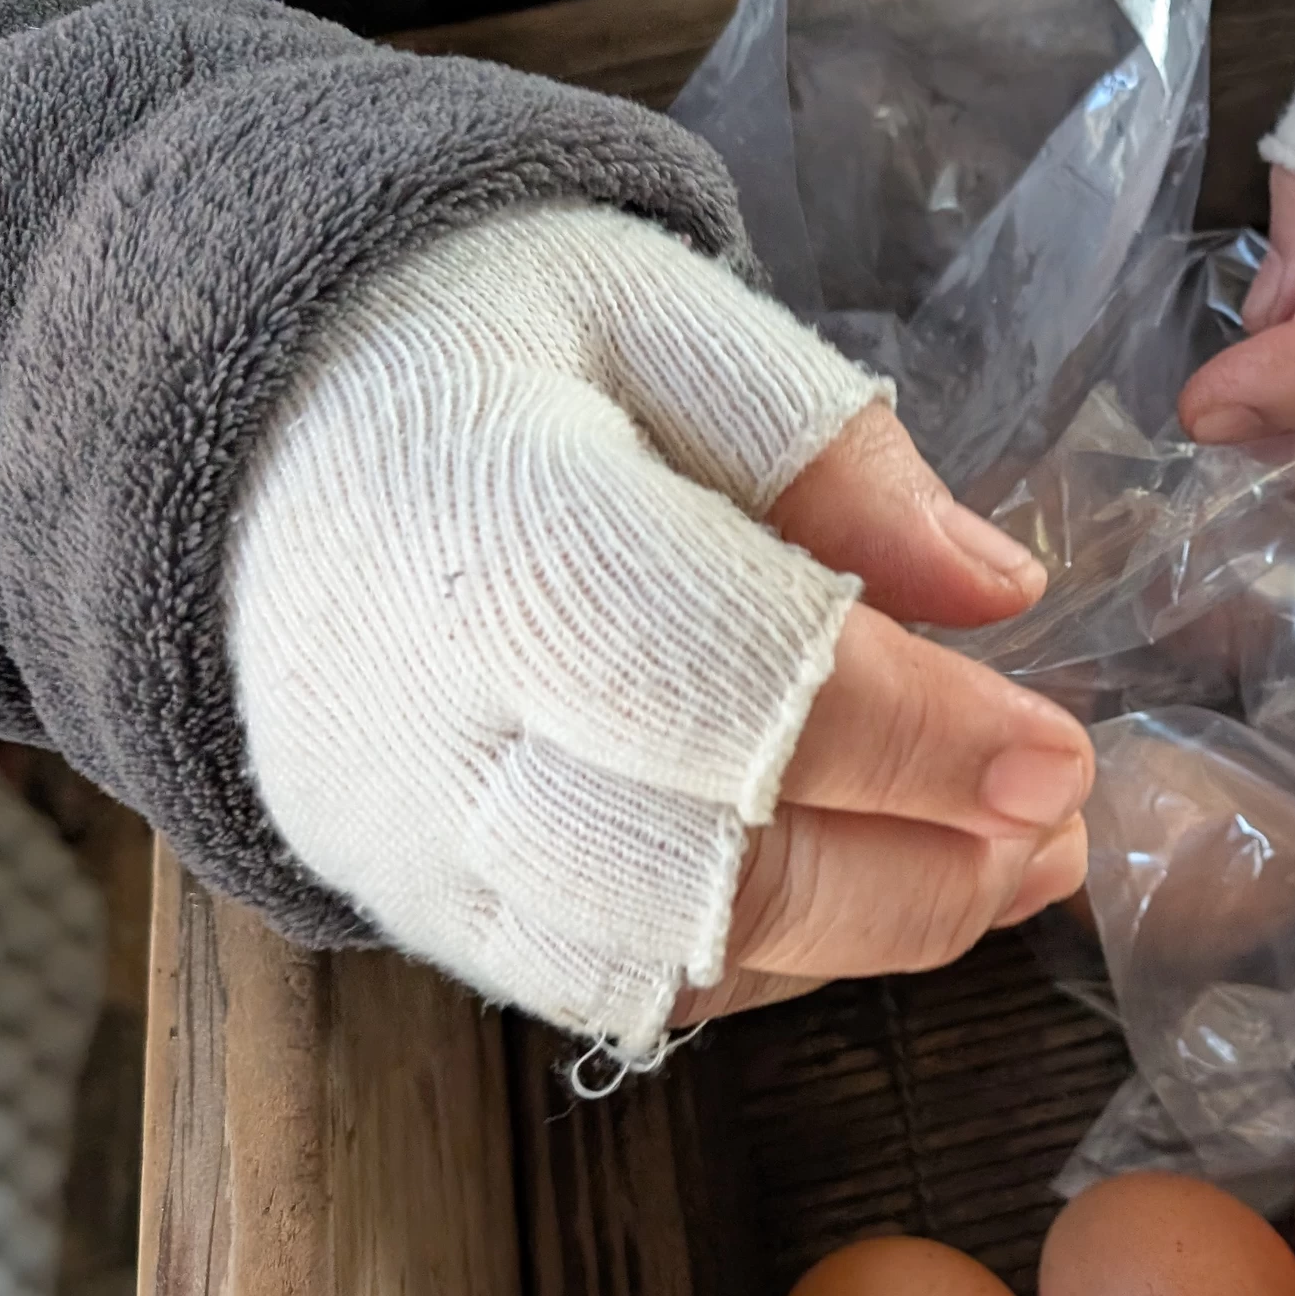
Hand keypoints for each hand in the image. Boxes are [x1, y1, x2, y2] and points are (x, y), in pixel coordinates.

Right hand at [229, 204, 1090, 1058]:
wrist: (233, 427)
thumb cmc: (464, 341)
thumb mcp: (651, 309)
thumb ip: (825, 446)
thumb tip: (997, 589)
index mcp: (482, 526)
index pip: (737, 679)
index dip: (922, 739)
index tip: (1061, 754)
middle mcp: (419, 721)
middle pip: (705, 866)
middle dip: (916, 874)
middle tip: (1056, 839)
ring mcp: (400, 842)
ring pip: (664, 961)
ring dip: (862, 939)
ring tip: (1004, 875)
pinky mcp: (407, 908)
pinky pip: (607, 986)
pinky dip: (761, 962)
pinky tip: (871, 895)